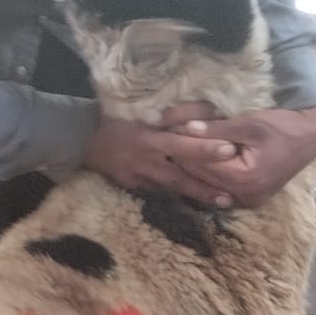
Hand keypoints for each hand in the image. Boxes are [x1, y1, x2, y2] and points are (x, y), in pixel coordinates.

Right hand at [84, 115, 236, 206]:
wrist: (85, 140)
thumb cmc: (119, 120)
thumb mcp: (144, 112)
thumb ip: (174, 115)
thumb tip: (211, 110)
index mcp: (149, 138)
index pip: (181, 145)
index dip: (205, 149)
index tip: (230, 150)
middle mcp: (146, 161)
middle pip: (180, 177)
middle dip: (206, 188)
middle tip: (231, 197)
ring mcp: (139, 179)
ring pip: (173, 190)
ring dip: (198, 197)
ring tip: (224, 203)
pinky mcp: (134, 189)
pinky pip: (161, 194)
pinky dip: (180, 198)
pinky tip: (199, 204)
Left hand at [166, 106, 315, 207]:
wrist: (309, 137)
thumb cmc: (281, 126)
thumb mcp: (249, 123)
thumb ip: (216, 129)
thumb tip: (184, 128)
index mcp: (244, 178)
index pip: (200, 165)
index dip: (182, 148)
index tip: (166, 132)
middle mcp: (244, 196)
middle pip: (200, 178)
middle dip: (183, 159)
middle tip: (166, 141)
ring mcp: (246, 201)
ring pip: (207, 186)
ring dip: (193, 169)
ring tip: (176, 150)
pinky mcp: (248, 199)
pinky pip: (218, 189)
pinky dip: (207, 176)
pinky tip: (195, 163)